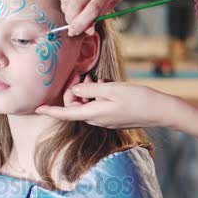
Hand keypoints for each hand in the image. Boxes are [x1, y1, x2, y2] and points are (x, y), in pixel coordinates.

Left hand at [37, 81, 176, 128]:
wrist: (159, 111)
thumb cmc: (137, 98)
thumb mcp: (111, 89)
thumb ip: (89, 90)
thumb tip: (74, 91)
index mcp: (93, 114)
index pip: (66, 113)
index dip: (51, 110)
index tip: (37, 108)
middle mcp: (96, 120)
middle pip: (75, 107)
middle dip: (73, 92)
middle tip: (82, 76)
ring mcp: (105, 120)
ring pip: (85, 106)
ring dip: (86, 92)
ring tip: (96, 79)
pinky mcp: (112, 118)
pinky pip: (96, 107)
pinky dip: (95, 96)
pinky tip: (104, 86)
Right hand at [56, 0, 163, 35]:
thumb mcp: (111, 5)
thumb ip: (98, 17)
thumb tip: (86, 31)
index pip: (93, 8)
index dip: (81, 23)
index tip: (74, 32)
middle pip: (77, 2)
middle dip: (71, 18)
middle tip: (72, 24)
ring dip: (66, 9)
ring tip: (72, 12)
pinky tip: (69, 0)